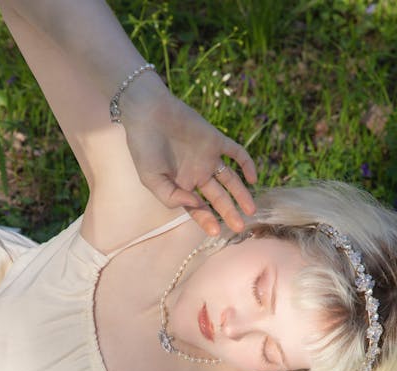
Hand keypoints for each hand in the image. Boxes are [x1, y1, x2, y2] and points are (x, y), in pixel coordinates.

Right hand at [121, 77, 256, 235]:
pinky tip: (253, 178)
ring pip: (230, 179)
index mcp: (181, 186)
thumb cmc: (143, 147)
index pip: (198, 209)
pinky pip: (236, 153)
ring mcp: (208, 158)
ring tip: (252, 210)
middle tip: (240, 227)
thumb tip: (196, 204)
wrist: (148, 112)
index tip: (216, 233)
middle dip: (229, 213)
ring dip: (241, 194)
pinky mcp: (215, 140)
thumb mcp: (151, 180)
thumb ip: (171, 197)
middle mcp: (197, 174)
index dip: (207, 221)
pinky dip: (246, 164)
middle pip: (218, 198)